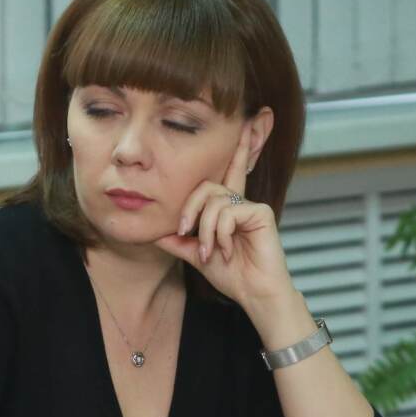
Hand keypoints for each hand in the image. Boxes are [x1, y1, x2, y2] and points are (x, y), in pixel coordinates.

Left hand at [155, 126, 295, 312]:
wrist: (253, 294)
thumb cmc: (231, 275)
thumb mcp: (195, 254)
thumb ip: (178, 239)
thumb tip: (154, 230)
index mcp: (228, 208)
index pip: (227, 172)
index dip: (237, 147)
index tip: (246, 122)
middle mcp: (240, 201)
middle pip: (205, 186)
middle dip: (190, 209)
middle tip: (186, 232)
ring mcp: (252, 205)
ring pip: (213, 200)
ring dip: (205, 230)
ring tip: (209, 251)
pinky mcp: (261, 212)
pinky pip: (228, 212)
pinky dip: (219, 233)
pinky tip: (226, 249)